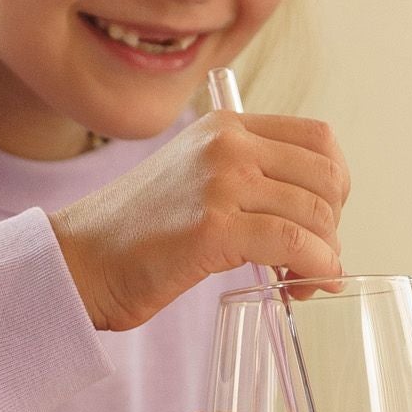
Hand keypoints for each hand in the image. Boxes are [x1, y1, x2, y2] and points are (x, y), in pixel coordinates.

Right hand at [49, 111, 348, 330]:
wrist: (76, 262)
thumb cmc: (137, 234)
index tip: (324, 220)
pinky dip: (315, 268)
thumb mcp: (195, 178)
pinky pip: (294, 244)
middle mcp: (227, 143)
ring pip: (316, 213)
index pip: (319, 138)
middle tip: (317, 258)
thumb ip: (248, 176)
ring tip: (308, 279)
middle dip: (334, 223)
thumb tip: (318, 208)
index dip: (335, 184)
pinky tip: (306, 285)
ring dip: (327, 255)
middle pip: (327, 176)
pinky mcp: (213, 227)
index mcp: (225, 126)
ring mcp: (220, 182)